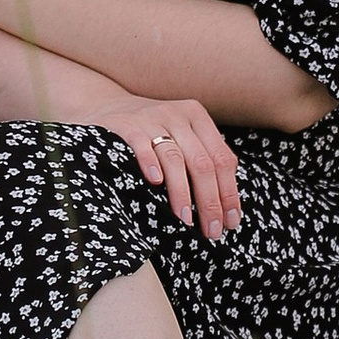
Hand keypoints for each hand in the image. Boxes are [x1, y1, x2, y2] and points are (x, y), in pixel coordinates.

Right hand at [106, 96, 240, 239]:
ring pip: (175, 159)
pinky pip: (141, 145)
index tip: (230, 222)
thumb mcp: (182, 137)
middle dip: (209, 201)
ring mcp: (151, 119)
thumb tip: (227, 209)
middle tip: (210, 231)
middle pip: (202, 163)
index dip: (229, 193)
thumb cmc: (153, 133)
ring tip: (185, 221)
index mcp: (197, 117)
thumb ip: (204, 160)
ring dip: (182, 194)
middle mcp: (177, 115)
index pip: (222, 159)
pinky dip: (150, 164)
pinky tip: (155, 183)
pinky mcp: (126, 125)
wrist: (108, 108)